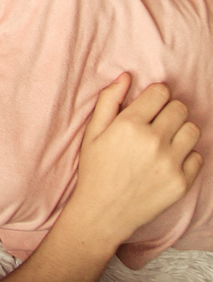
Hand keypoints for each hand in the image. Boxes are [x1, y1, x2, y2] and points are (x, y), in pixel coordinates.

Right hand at [71, 73, 202, 245]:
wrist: (104, 211)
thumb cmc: (95, 169)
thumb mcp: (93, 132)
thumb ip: (109, 101)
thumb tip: (126, 77)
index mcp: (129, 124)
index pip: (160, 93)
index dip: (156, 94)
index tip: (151, 104)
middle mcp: (153, 141)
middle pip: (180, 108)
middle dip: (169, 110)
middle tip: (157, 122)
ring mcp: (170, 162)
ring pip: (193, 130)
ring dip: (181, 130)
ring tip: (166, 140)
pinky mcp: (182, 181)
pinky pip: (197, 156)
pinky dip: (186, 155)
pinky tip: (169, 160)